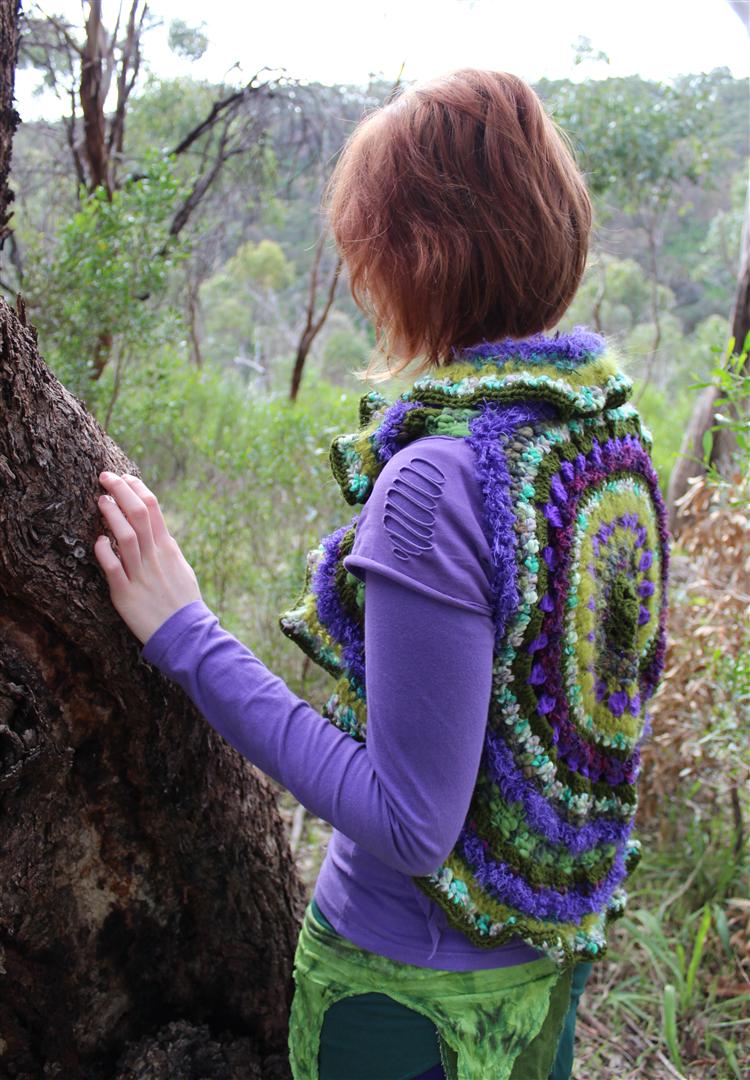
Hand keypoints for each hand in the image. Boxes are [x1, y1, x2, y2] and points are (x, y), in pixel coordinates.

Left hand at [94, 471, 201, 644]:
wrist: (185, 634)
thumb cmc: (182, 601)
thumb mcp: (180, 568)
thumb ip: (165, 548)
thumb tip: (154, 529)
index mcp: (168, 548)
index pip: (153, 508)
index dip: (136, 489)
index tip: (123, 477)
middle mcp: (154, 558)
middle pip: (138, 515)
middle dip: (121, 491)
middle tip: (105, 476)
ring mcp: (141, 575)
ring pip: (125, 537)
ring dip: (112, 515)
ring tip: (100, 500)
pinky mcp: (126, 595)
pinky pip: (112, 569)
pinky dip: (103, 552)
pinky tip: (98, 540)